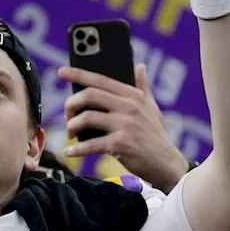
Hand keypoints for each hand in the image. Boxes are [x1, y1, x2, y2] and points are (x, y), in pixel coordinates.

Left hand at [59, 64, 189, 192]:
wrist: (167, 163)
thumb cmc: (156, 136)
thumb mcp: (153, 107)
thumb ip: (143, 86)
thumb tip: (140, 67)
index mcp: (134, 95)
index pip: (101, 80)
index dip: (79, 74)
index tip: (62, 72)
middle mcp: (129, 107)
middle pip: (90, 95)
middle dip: (71, 104)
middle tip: (67, 114)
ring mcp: (125, 125)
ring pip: (87, 118)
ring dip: (72, 126)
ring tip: (71, 133)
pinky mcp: (121, 144)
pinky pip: (91, 144)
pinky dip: (77, 149)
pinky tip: (69, 151)